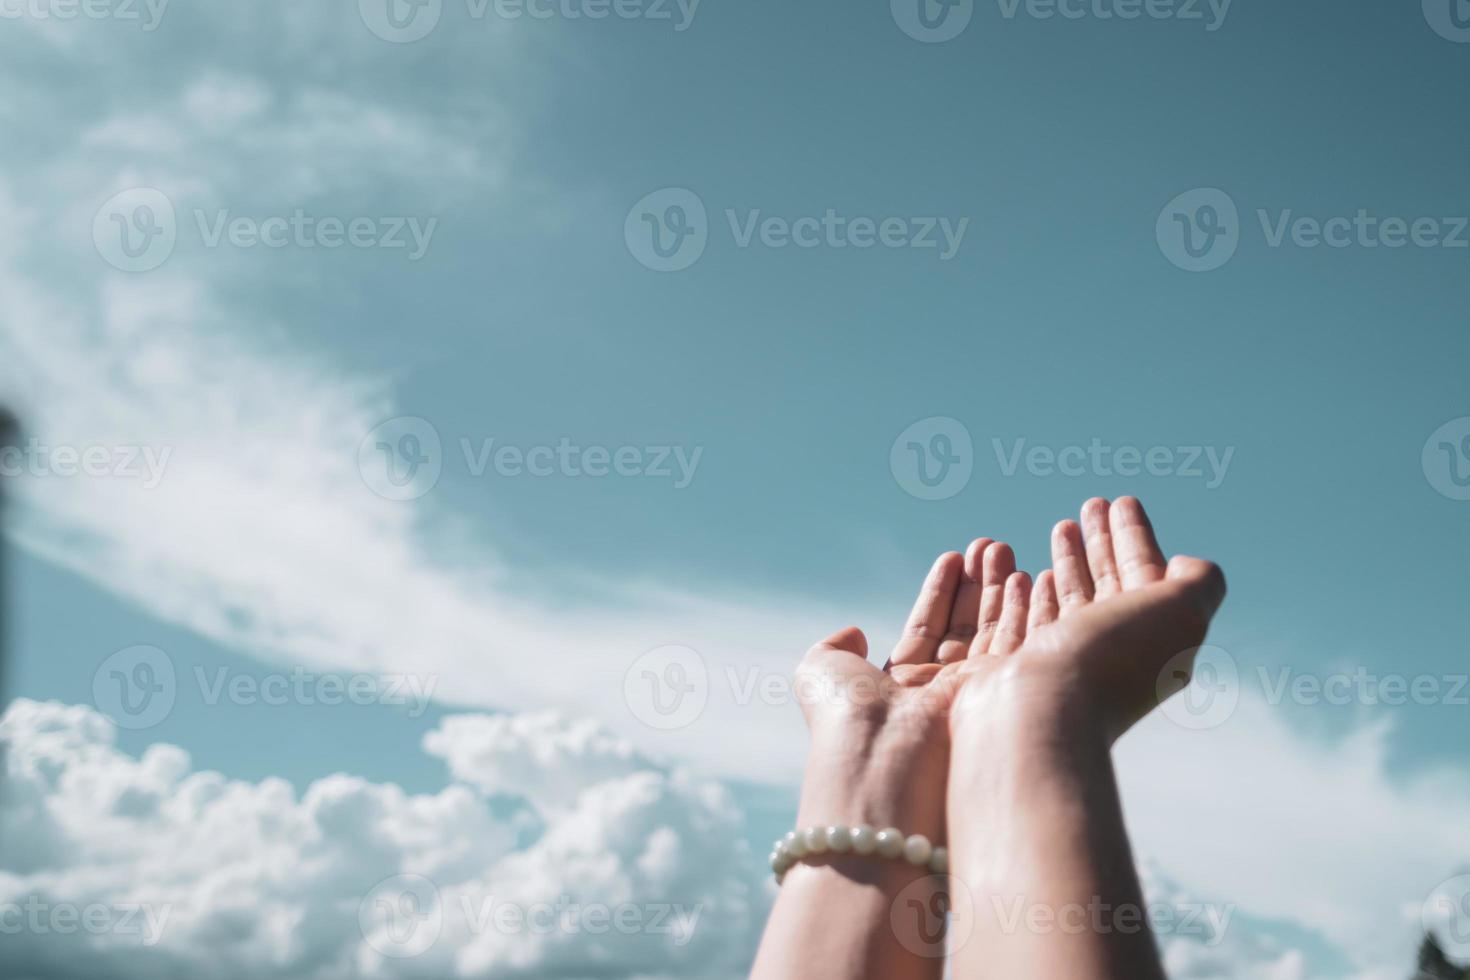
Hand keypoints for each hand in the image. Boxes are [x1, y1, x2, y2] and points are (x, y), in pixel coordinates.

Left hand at [793, 539, 1029, 842]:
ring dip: (1003, 591)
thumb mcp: (821, 669)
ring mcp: (972, 697)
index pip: (927, 628)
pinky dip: (1026, 612)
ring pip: (994, 633)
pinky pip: (1018, 647)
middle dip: (979, 585)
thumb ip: (836, 644)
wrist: (879, 756)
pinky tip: (1028, 578)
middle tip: (992, 545)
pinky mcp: (1001, 699)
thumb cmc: (845, 714)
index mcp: (899, 685)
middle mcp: (938, 692)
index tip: (955, 556)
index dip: (941, 591)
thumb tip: (854, 630)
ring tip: (1006, 549)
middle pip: (965, 627)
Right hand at [950, 496, 1225, 744]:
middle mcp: (1110, 655)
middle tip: (1091, 505)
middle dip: (1103, 543)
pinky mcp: (1019, 669)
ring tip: (1061, 526)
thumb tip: (1187, 567)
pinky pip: (1030, 622)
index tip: (1122, 501)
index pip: (1147, 577)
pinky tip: (1025, 574)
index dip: (1137, 537)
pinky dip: (1031, 594)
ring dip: (1069, 561)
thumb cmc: (1106, 660)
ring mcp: (1063, 664)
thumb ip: (1200, 582)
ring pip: (1071, 601)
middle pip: (1110, 585)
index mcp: (1150, 642)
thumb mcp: (1179, 612)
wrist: (1036, 715)